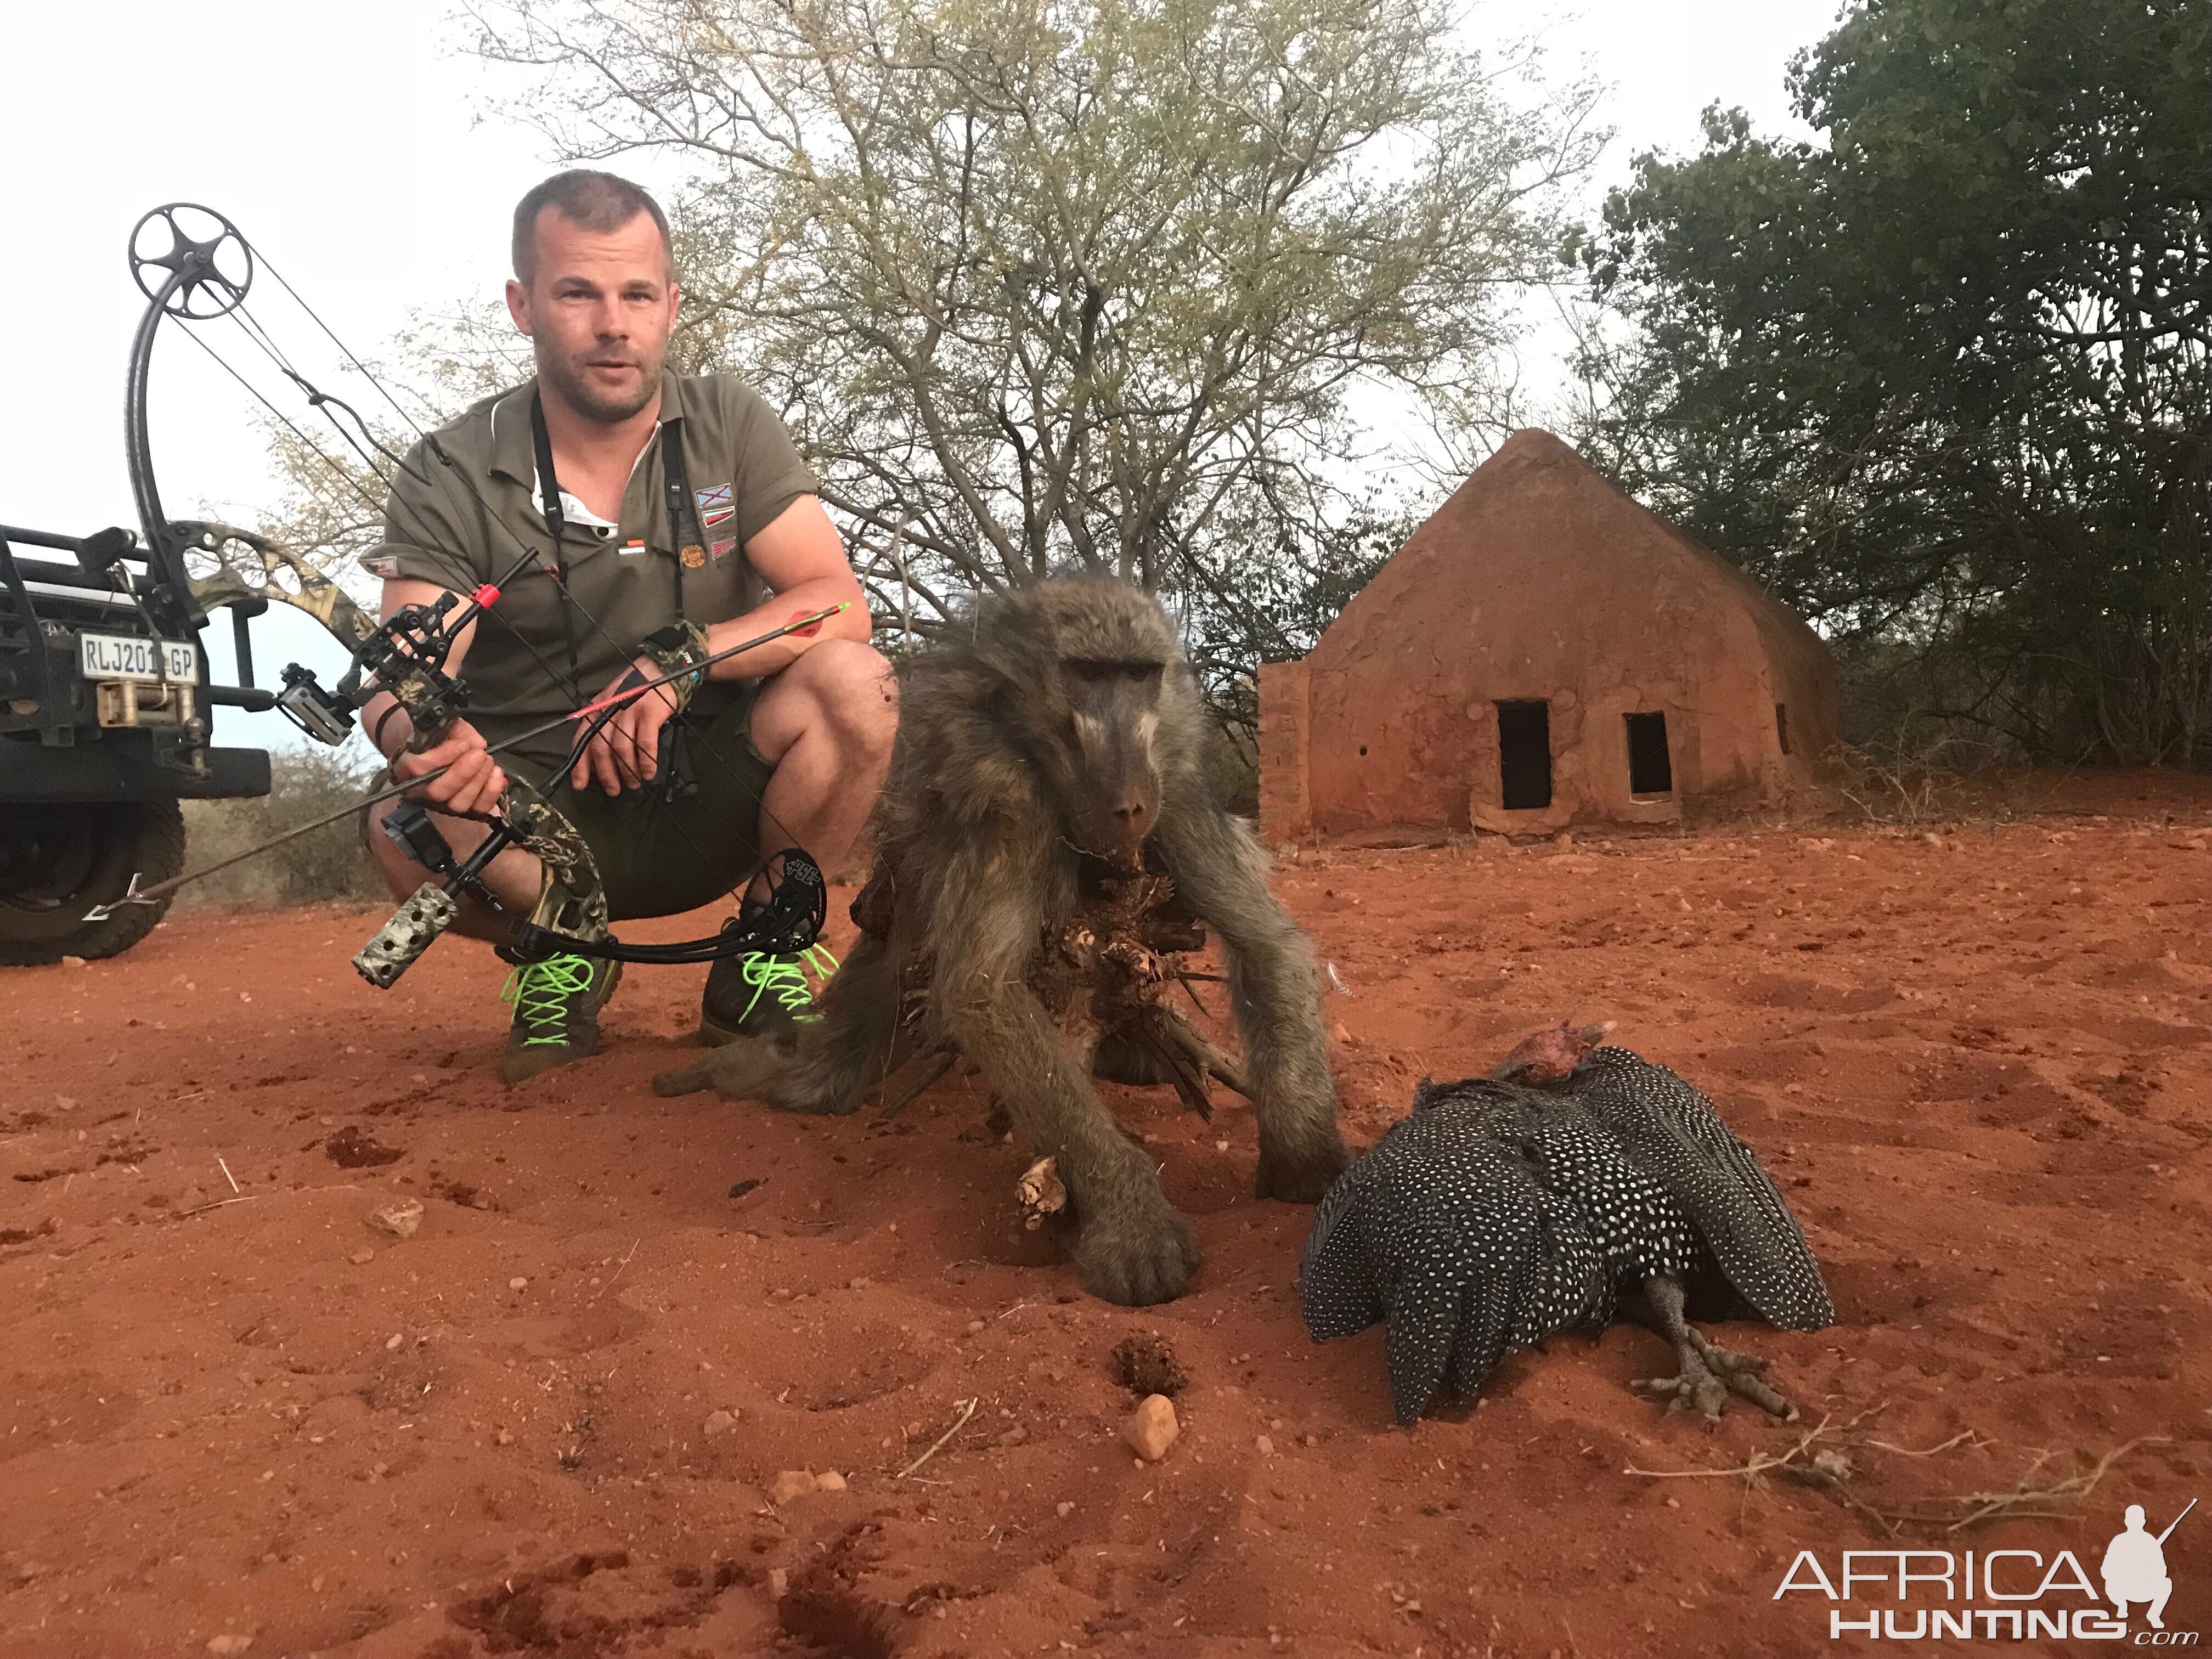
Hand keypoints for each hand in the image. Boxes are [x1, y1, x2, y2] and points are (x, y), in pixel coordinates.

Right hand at [393, 718, 507, 816]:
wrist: (440, 752)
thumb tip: (477, 743)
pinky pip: (478, 809)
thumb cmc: (438, 739)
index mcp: (406, 768)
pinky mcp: (464, 811)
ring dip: (478, 781)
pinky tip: (497, 774)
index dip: (443, 756)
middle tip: (480, 754)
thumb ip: (458, 731)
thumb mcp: (443, 727)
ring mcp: (442, 804)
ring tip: (488, 761)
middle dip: (462, 772)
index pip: (418, 768)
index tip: (463, 743)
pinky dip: (491, 792)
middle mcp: (420, 792)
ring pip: (458, 803)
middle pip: (438, 791)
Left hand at [571, 655, 680, 796]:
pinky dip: (646, 762)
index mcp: (597, 709)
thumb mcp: (614, 703)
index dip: (580, 765)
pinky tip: (649, 772)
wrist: (664, 668)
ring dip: (628, 770)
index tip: (581, 785)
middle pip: (602, 747)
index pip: (583, 740)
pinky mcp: (650, 712)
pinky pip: (645, 744)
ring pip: (622, 748)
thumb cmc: (640, 689)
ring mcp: (630, 710)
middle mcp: (610, 709)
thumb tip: (601, 758)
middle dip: (607, 774)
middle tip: (614, 790)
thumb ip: (606, 725)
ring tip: (634, 782)